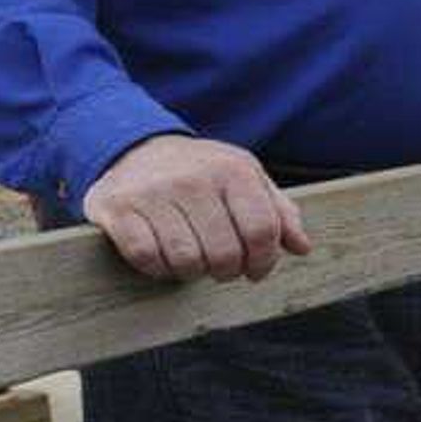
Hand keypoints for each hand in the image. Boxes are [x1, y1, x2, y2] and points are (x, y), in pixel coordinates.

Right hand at [85, 135, 312, 284]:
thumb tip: (302, 247)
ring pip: (186, 261)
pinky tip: (163, 258)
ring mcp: (153, 193)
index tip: (255, 270)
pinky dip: (158, 268)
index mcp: (233, 170)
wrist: (136, 149)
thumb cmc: (201, 173)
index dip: (264, 261)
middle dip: (227, 271)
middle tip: (220, 266)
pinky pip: (146, 258)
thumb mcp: (246, 179)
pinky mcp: (118, 209)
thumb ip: (278, 211)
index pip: (262, 231)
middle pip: (225, 253)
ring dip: (192, 272)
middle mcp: (193, 179)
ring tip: (192, 260)